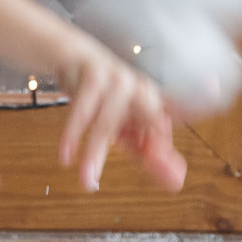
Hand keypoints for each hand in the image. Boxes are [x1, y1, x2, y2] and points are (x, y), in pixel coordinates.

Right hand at [56, 37, 185, 193]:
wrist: (74, 57)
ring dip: (94, 154)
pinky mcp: (94, 76)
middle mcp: (141, 90)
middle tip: (152, 182)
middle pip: (148, 127)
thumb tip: (174, 183)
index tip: (175, 181)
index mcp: (152, 102)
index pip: (167, 130)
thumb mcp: (124, 126)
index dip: (170, 155)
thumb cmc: (104, 96)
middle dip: (151, 158)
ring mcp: (118, 81)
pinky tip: (66, 155)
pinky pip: (81, 110)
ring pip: (106, 124)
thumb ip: (146, 153)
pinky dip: (72, 133)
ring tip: (86, 181)